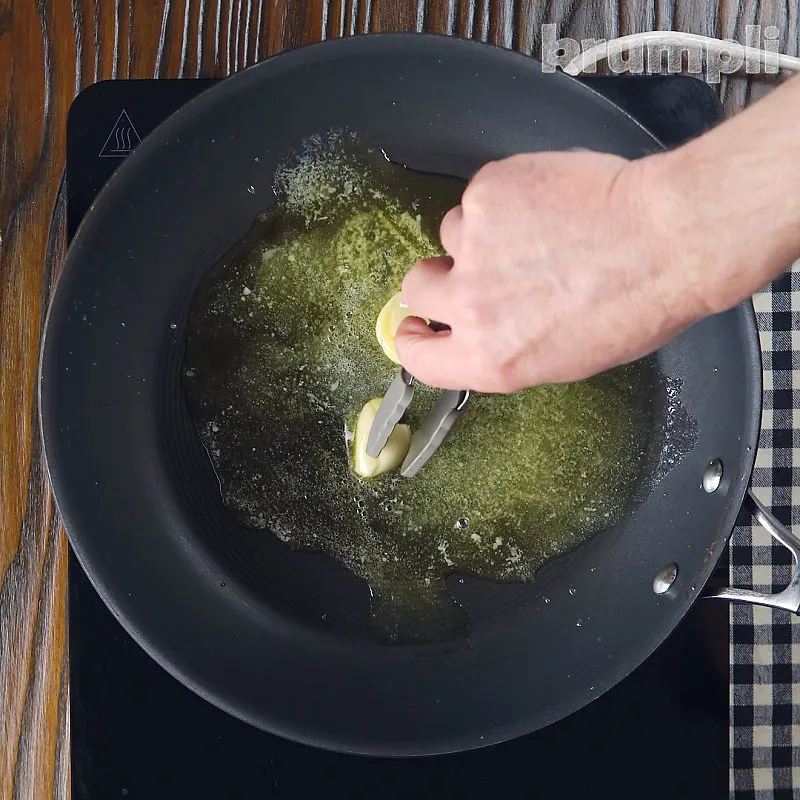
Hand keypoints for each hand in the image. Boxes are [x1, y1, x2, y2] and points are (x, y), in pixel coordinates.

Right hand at [394, 150, 707, 392]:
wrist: (667, 240)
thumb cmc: (635, 305)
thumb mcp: (567, 358)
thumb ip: (506, 347)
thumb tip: (485, 329)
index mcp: (489, 358)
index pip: (416, 357)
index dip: (413, 339)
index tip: (414, 327)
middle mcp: (471, 306)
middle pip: (416, 286)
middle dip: (436, 278)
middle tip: (473, 267)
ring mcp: (474, 246)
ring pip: (451, 234)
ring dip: (481, 234)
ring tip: (537, 229)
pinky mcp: (487, 193)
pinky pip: (479, 195)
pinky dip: (505, 197)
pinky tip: (547, 203)